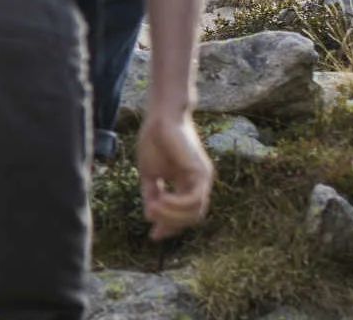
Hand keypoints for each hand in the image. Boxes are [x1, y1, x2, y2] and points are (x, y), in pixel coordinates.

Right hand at [134, 112, 213, 239]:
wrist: (161, 117)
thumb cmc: (155, 140)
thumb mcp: (149, 174)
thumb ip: (152, 195)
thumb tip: (149, 217)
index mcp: (186, 184)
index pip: (184, 214)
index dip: (170, 227)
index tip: (153, 235)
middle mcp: (198, 184)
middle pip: (191, 217)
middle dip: (170, 223)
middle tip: (150, 216)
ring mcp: (202, 179)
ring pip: (194, 213)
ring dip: (172, 215)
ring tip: (153, 207)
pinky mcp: (201, 172)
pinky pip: (193, 199)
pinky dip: (177, 205)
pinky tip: (161, 200)